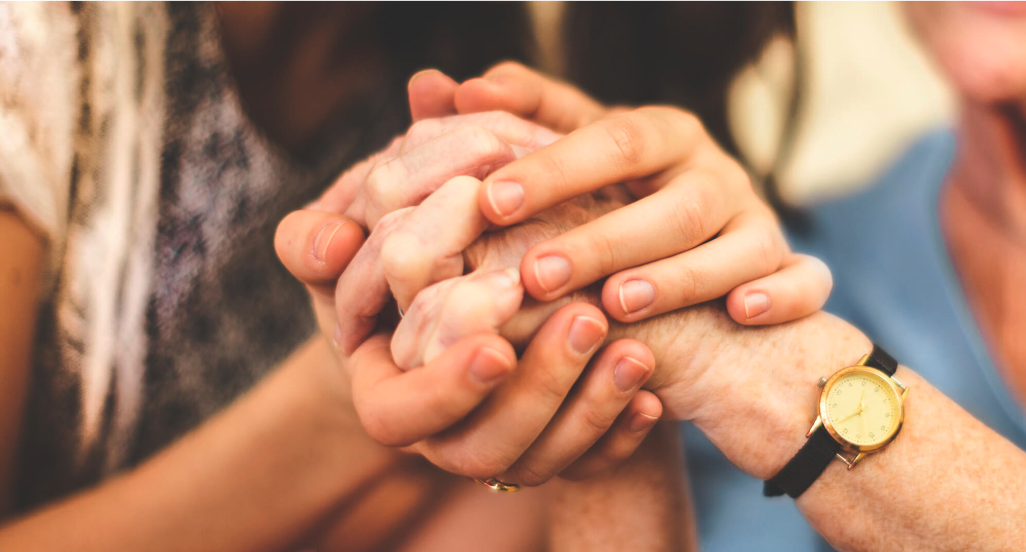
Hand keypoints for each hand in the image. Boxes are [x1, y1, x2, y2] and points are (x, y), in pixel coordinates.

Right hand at [277, 204, 663, 486]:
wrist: (473, 293)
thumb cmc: (402, 258)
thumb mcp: (357, 245)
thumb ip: (324, 239)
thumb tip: (329, 239)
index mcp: (386, 395)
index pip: (398, 417)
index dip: (445, 388)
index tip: (497, 342)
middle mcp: (442, 438)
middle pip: (480, 451)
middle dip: (536, 390)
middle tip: (586, 319)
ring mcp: (504, 450)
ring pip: (540, 463)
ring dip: (590, 408)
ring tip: (634, 350)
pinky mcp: (558, 449)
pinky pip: (591, 466)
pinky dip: (621, 433)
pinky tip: (654, 397)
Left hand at [451, 62, 833, 327]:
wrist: (698, 266)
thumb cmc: (613, 204)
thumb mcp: (566, 162)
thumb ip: (508, 127)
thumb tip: (429, 86)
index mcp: (661, 135)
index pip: (610, 138)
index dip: (553, 169)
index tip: (486, 199)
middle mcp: (714, 173)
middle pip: (670, 201)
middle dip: (603, 236)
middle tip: (536, 273)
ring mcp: (758, 222)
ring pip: (736, 243)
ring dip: (679, 274)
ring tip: (617, 302)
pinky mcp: (791, 269)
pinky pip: (805, 279)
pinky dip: (783, 293)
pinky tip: (743, 314)